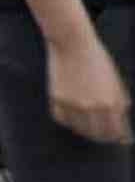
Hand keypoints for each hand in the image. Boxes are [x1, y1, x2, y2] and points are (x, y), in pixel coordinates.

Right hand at [46, 28, 132, 144]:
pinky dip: (68, 120)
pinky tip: (73, 115)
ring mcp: (73, 104)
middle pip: (98, 135)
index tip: (120, 138)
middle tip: (104, 133)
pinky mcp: (57, 99)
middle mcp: (92, 108)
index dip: (120, 137)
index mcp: (111, 104)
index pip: (117, 133)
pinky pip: (62, 119)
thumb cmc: (98, 61)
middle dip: (104, 136)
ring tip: (89, 123)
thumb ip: (120, 105)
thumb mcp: (117, 83)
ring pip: (79, 130)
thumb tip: (123, 128)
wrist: (72, 43)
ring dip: (85, 130)